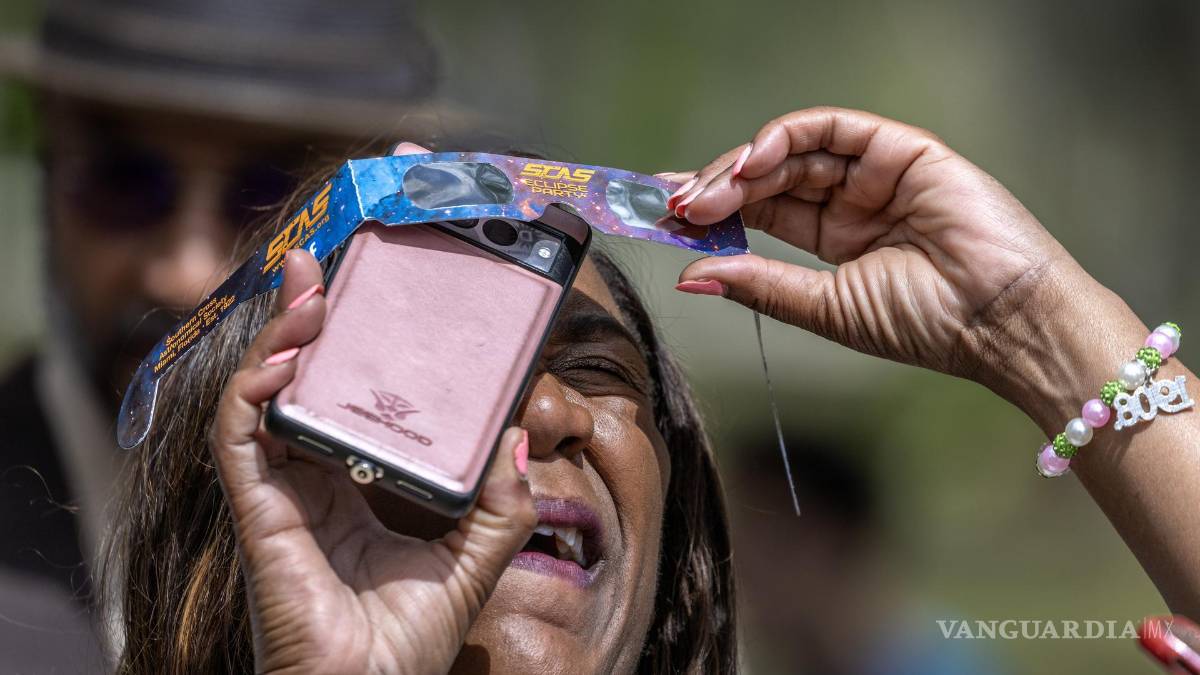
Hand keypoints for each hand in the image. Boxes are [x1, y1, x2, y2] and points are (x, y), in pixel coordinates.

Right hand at [208, 248, 534, 673]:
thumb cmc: (409, 644)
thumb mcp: (474, 559)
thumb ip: (502, 504)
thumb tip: (520, 440)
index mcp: (351, 491)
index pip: (339, 402)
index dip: (343, 352)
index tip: (366, 299)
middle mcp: (308, 485)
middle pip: (294, 386)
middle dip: (300, 323)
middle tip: (321, 266)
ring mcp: (279, 495)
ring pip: (260, 397)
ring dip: (277, 339)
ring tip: (309, 291)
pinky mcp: (259, 512)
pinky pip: (239, 437)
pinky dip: (253, 391)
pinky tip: (286, 358)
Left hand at [670, 106, 1091, 385]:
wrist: (1001, 322)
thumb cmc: (927, 325)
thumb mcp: (826, 308)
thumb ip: (761, 286)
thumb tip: (691, 276)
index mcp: (834, 238)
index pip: (759, 213)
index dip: (711, 213)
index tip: (663, 219)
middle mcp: (850, 200)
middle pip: (766, 179)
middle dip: (713, 189)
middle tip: (671, 207)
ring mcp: (874, 172)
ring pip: (791, 152)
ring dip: (739, 168)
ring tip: (702, 196)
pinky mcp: (900, 148)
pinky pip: (832, 128)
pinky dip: (785, 138)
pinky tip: (750, 164)